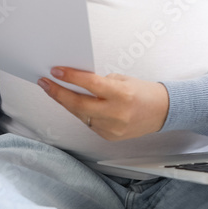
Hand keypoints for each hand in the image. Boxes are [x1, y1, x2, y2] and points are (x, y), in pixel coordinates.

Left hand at [38, 67, 168, 140]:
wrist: (162, 112)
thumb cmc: (144, 92)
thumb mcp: (123, 80)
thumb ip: (101, 83)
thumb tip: (77, 82)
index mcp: (122, 95)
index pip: (91, 84)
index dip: (71, 77)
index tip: (56, 71)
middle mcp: (116, 114)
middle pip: (79, 104)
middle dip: (58, 93)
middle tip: (45, 83)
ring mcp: (111, 128)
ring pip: (81, 115)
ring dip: (67, 103)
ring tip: (55, 91)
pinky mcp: (109, 137)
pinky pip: (89, 123)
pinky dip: (82, 113)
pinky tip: (78, 104)